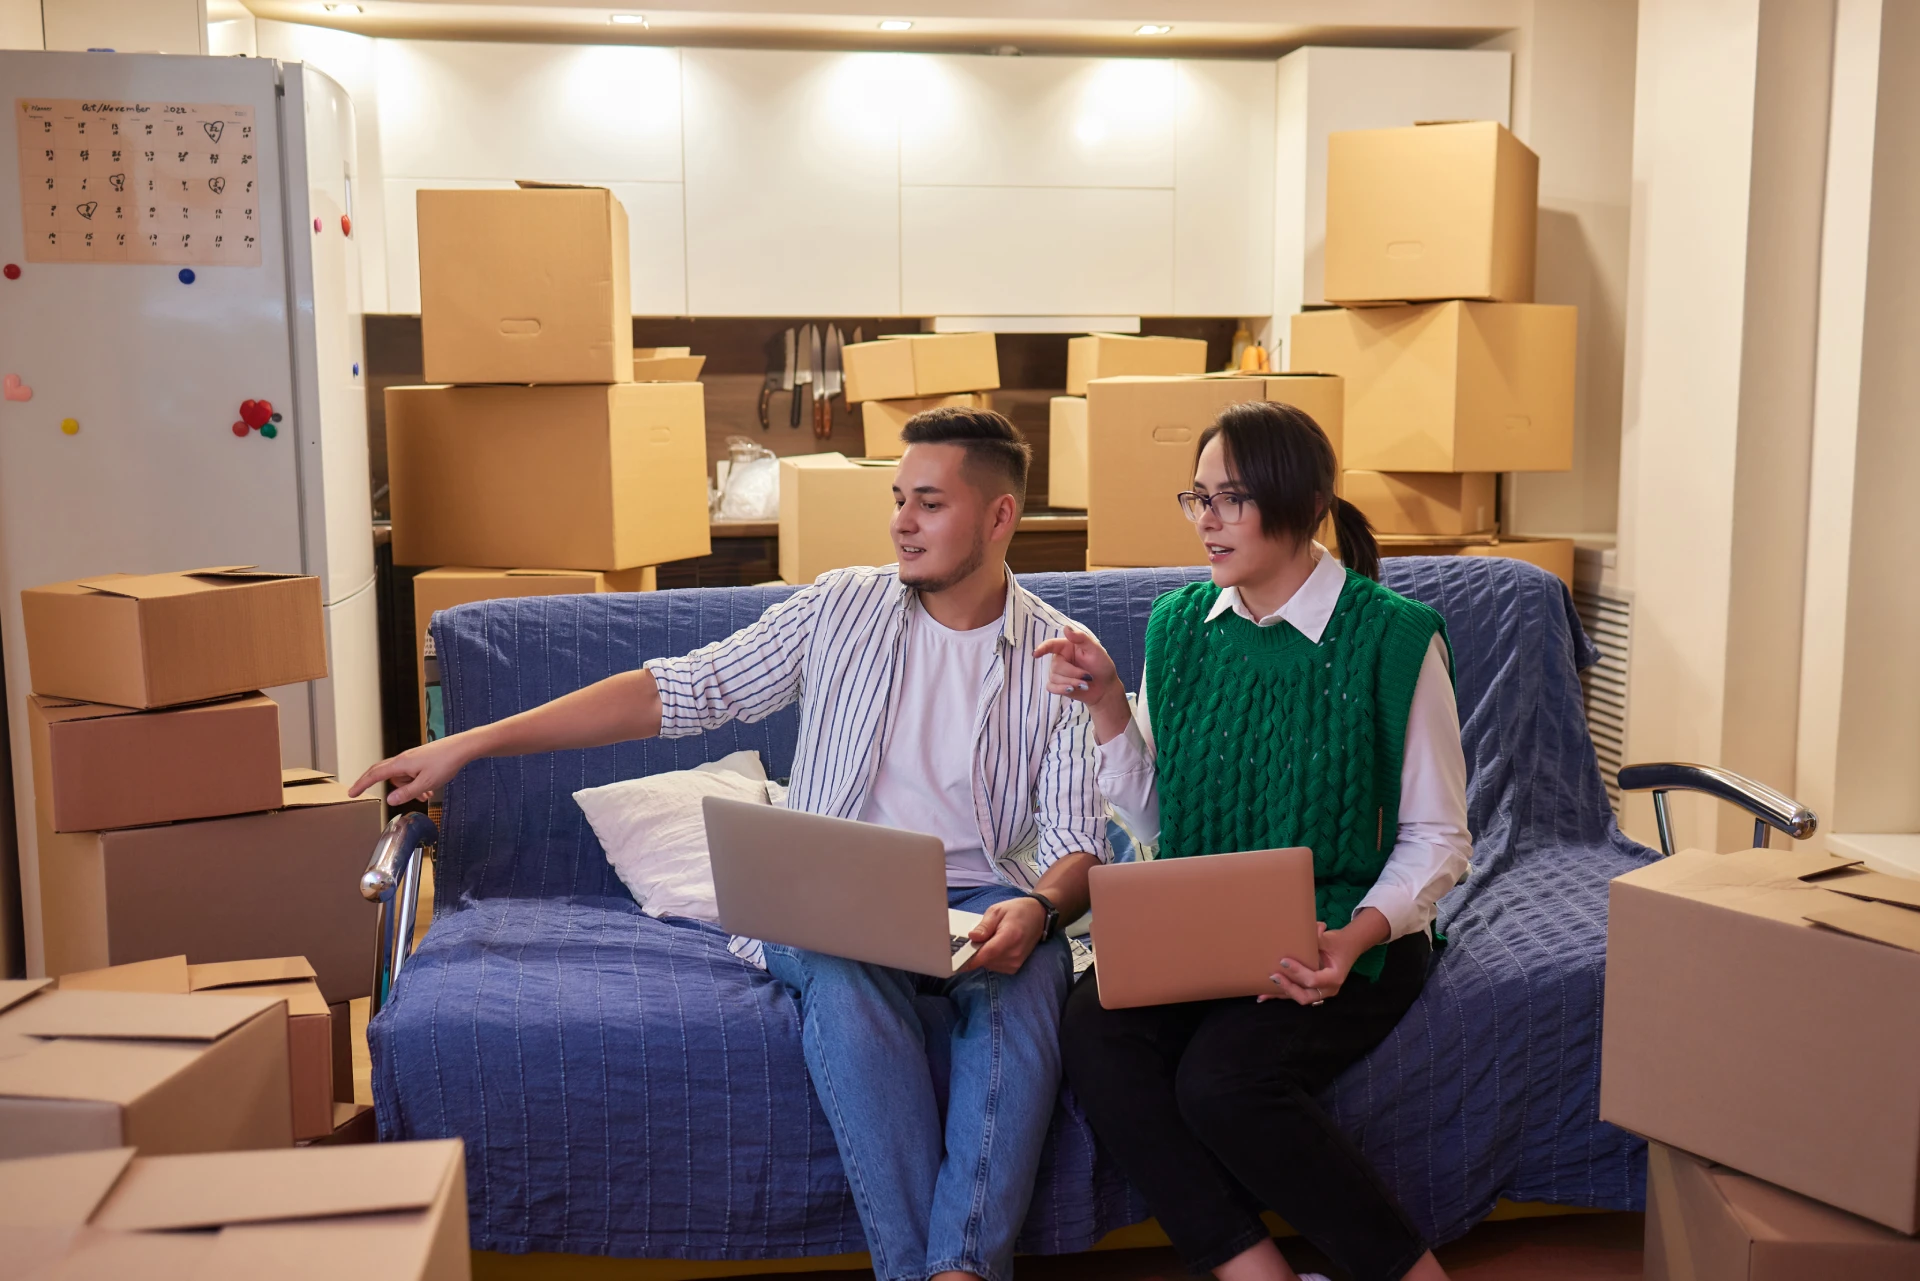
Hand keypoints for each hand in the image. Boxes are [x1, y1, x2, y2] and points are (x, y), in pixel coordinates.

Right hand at [348, 732, 479, 805]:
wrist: (461, 748)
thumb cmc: (445, 763)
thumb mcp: (426, 783)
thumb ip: (407, 793)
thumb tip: (389, 799)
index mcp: (401, 764)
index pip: (375, 774)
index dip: (361, 784)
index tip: (351, 793)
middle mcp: (403, 759)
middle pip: (383, 773)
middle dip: (375, 784)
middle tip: (362, 793)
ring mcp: (412, 759)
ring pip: (401, 777)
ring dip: (408, 788)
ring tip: (426, 795)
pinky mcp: (420, 760)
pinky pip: (411, 775)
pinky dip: (416, 783)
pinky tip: (429, 789)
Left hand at [957, 897, 1045, 974]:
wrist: (1038, 916)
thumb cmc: (1017, 911)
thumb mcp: (997, 910)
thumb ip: (984, 926)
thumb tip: (972, 937)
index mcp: (1010, 936)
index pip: (987, 953)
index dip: (971, 959)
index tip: (956, 962)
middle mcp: (1014, 953)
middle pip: (985, 960)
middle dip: (977, 952)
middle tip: (980, 937)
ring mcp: (1016, 962)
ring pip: (988, 965)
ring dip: (984, 955)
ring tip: (992, 939)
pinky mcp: (1015, 968)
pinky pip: (995, 967)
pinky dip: (991, 959)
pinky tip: (996, 947)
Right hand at [1035, 626, 1120, 706]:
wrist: (1105, 687)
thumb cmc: (1102, 666)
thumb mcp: (1095, 650)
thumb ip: (1081, 638)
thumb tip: (1065, 628)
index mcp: (1067, 646)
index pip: (1051, 645)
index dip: (1042, 648)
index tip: (1036, 654)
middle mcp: (1060, 658)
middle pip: (1055, 666)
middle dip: (1072, 673)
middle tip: (1088, 677)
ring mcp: (1058, 672)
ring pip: (1054, 677)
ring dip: (1071, 682)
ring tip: (1085, 684)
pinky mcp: (1058, 685)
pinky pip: (1051, 687)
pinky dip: (1061, 689)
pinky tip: (1072, 689)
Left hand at [1261, 921, 1364, 1005]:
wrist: (1346, 948)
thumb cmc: (1338, 943)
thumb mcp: (1330, 939)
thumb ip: (1318, 938)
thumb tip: (1309, 930)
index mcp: (1334, 977)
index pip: (1314, 980)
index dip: (1298, 972)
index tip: (1284, 961)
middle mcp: (1327, 989)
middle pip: (1306, 996)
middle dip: (1288, 987)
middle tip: (1274, 976)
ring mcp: (1319, 992)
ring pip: (1298, 997)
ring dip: (1280, 994)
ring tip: (1262, 994)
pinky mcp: (1311, 990)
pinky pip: (1296, 994)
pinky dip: (1281, 994)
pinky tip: (1264, 996)